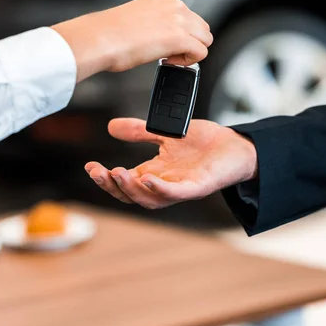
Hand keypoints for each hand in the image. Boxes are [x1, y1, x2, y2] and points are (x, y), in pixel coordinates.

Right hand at [53, 0, 212, 81]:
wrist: (99, 38)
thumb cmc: (109, 32)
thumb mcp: (139, 17)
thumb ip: (158, 21)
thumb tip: (165, 36)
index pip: (188, 15)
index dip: (180, 32)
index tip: (163, 40)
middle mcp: (174, 4)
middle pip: (201, 27)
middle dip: (189, 41)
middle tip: (168, 51)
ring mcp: (178, 20)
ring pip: (204, 39)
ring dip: (190, 51)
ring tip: (168, 56)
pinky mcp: (179, 37)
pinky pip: (200, 52)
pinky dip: (187, 61)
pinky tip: (168, 60)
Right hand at [84, 119, 256, 208]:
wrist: (236, 145)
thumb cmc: (204, 143)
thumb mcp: (165, 132)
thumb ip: (139, 131)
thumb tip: (111, 126)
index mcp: (155, 172)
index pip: (124, 181)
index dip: (106, 177)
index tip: (90, 166)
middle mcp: (165, 184)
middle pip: (131, 194)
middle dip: (112, 186)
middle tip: (98, 172)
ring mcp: (181, 188)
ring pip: (149, 199)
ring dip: (131, 189)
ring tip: (117, 174)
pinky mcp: (198, 187)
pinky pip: (176, 193)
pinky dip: (160, 189)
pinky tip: (147, 178)